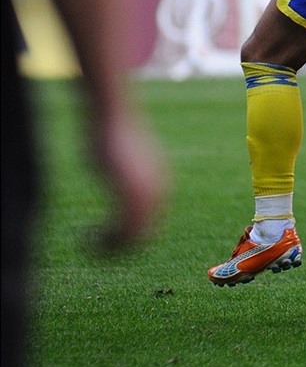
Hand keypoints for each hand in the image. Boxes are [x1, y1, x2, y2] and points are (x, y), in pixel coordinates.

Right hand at [90, 113, 168, 252]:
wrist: (112, 117)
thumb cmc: (110, 137)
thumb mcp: (121, 164)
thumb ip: (125, 184)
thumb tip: (122, 198)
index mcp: (160, 187)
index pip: (149, 226)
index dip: (126, 238)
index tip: (103, 239)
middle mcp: (159, 194)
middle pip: (142, 237)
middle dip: (117, 247)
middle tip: (92, 248)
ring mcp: (146, 195)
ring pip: (130, 240)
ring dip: (107, 249)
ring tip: (86, 243)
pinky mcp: (130, 195)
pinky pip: (119, 234)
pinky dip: (101, 243)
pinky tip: (84, 238)